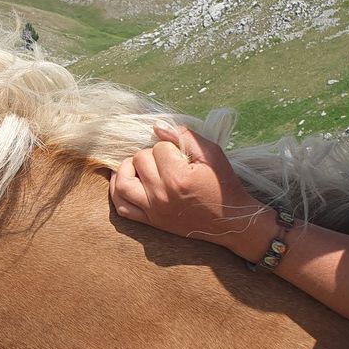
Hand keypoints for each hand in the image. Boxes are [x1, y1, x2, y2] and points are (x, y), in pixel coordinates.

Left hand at [109, 120, 270, 254]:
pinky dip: (118, 192)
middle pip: (139, 160)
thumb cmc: (222, 184)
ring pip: (123, 182)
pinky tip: (126, 180)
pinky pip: (122, 208)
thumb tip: (156, 126)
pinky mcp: (150, 221)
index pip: (158, 147)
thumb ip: (185, 136)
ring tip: (140, 166)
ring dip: (127, 169)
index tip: (182, 155)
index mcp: (178, 177)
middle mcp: (161, 195)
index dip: (170, 146)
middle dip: (151, 154)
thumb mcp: (212, 154)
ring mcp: (153, 210)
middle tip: (166, 160)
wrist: (230, 221)